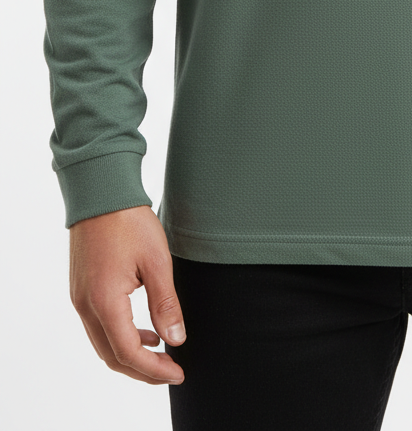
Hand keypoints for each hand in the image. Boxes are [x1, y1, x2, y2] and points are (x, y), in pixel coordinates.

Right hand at [69, 204, 186, 385]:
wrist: (100, 191)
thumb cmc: (129, 221)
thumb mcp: (157, 261)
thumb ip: (166, 304)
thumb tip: (176, 339)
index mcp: (104, 301)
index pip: (128, 353)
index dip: (154, 370)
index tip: (178, 373)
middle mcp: (86, 306)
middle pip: (112, 356)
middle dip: (143, 370)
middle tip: (172, 371)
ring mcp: (80, 298)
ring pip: (103, 343)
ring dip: (131, 354)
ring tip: (162, 353)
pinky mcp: (81, 289)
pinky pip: (98, 326)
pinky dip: (120, 336)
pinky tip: (144, 331)